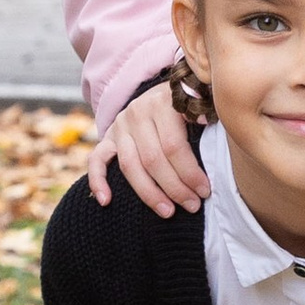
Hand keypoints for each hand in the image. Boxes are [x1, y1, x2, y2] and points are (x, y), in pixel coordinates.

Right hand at [87, 78, 208, 216]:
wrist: (161, 93)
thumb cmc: (189, 105)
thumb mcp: (201, 102)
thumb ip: (206, 112)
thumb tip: (207, 120)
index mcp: (163, 102)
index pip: (173, 145)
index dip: (190, 172)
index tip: (204, 191)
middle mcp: (137, 112)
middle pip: (153, 159)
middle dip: (174, 188)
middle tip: (192, 206)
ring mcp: (120, 125)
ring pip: (130, 165)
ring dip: (149, 193)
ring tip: (168, 212)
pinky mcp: (107, 137)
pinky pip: (97, 160)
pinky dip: (98, 181)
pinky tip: (106, 201)